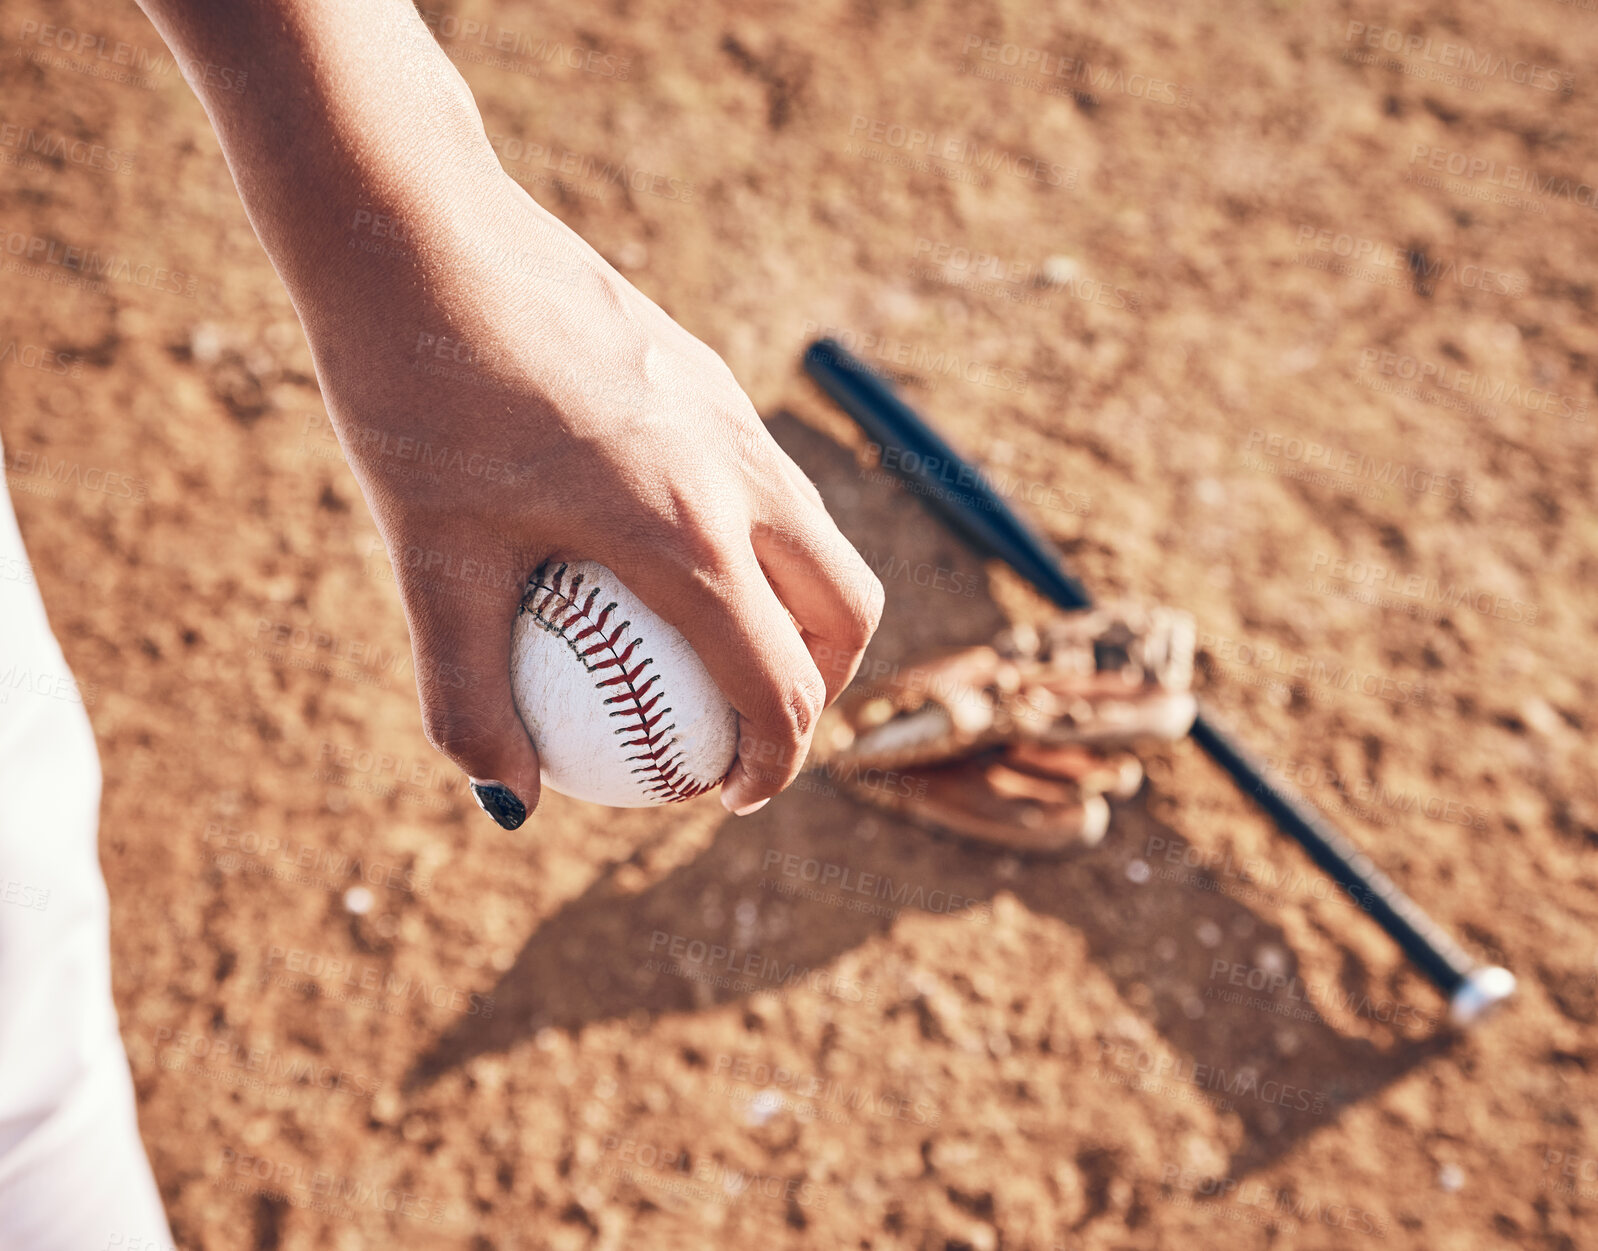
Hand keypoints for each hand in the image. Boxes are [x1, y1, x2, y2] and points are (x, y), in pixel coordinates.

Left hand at [296, 170, 881, 824]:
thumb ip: (467, 694)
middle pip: (844, 607)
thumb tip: (508, 796)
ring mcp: (731, 413)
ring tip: (716, 641)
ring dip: (797, 608)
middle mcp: (740, 473)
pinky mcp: (703, 370)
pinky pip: (763, 478)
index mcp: (690, 536)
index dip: (773, 763)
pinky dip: (751, 538)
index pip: (781, 684)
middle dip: (824, 684)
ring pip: (816, 535)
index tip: (731, 796)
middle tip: (751, 721)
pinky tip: (650, 535)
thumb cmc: (415, 397)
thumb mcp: (425, 560)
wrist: (414, 226)